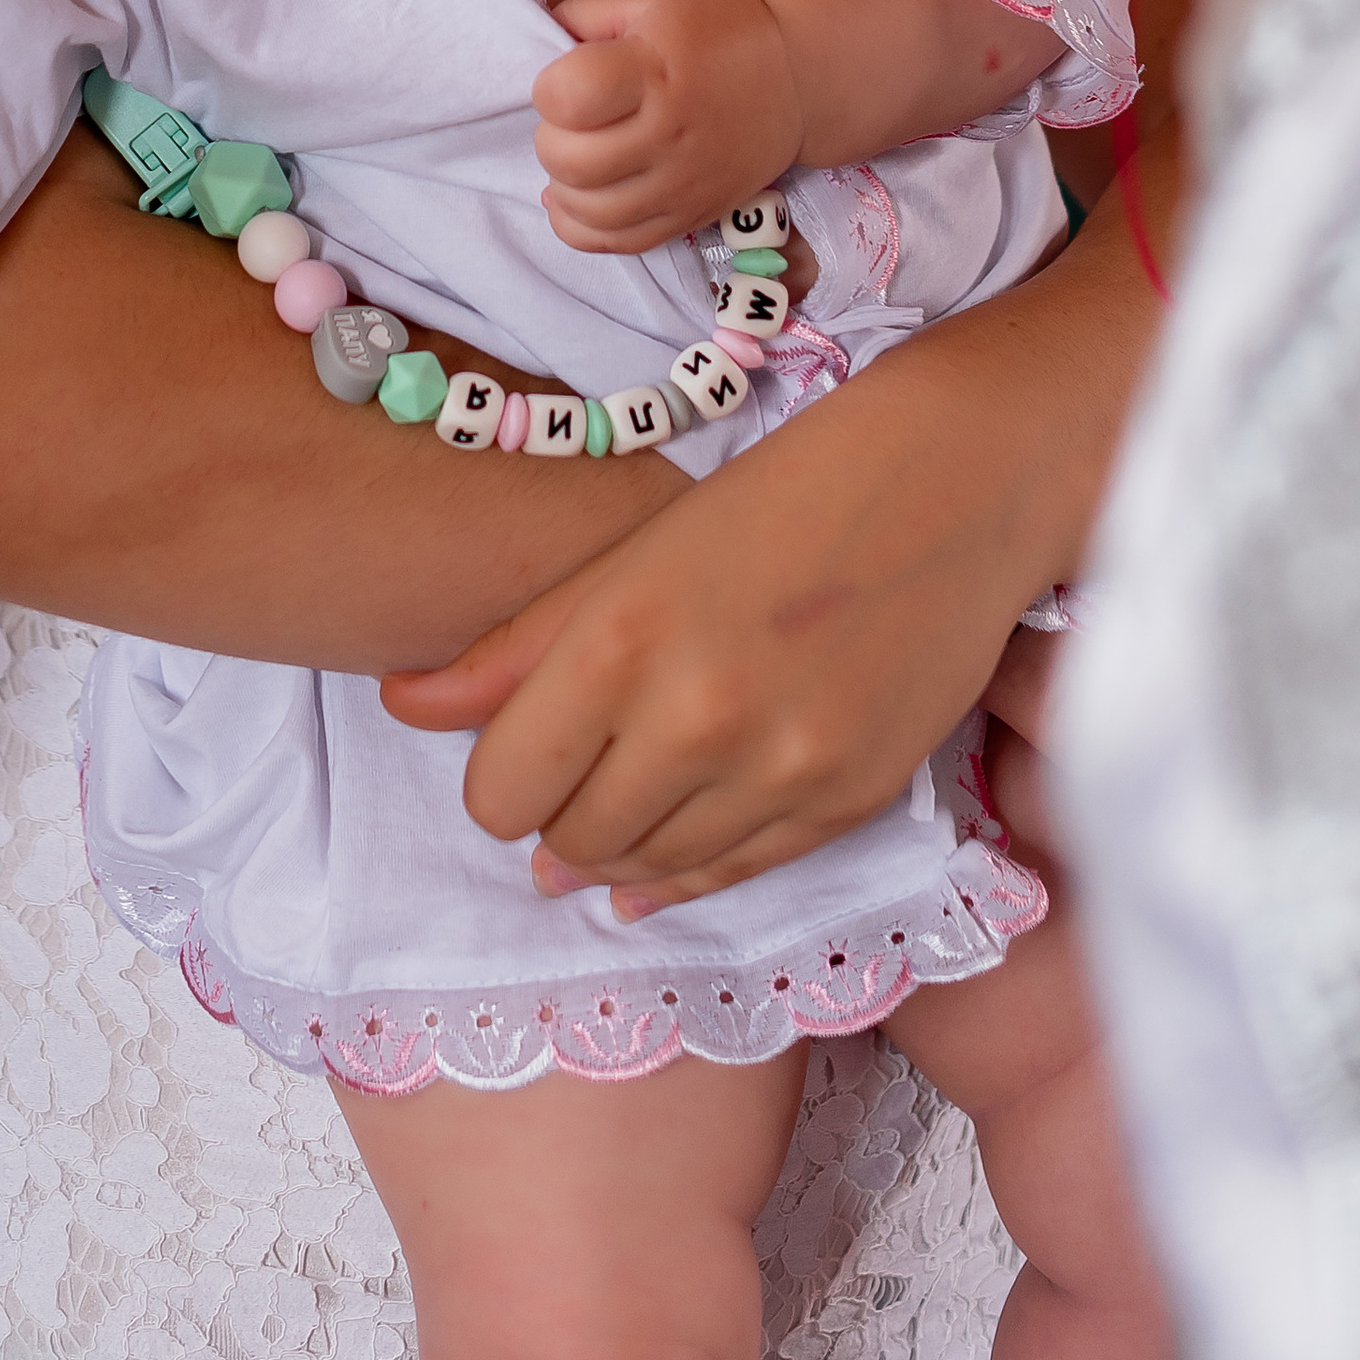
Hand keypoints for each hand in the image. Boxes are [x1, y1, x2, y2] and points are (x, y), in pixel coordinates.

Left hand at [381, 127, 1179, 909]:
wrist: (956, 484)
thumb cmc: (783, 493)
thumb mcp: (636, 550)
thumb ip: (518, 644)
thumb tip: (404, 706)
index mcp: (622, 637)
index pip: (500, 788)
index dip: (499, 776)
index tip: (519, 745)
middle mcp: (694, 717)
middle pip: (567, 840)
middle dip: (555, 813)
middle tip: (576, 767)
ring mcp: (778, 771)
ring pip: (647, 872)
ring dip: (619, 847)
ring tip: (627, 794)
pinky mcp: (850, 803)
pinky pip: (735, 876)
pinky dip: (690, 870)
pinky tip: (673, 849)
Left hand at [533, 0, 792, 252]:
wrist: (795, 74)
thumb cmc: (716, 28)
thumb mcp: (649, 0)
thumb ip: (585, 17)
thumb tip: (539, 44)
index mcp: (655, 70)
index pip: (567, 97)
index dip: (551, 87)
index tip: (570, 77)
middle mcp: (668, 134)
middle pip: (568, 160)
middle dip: (552, 136)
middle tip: (575, 119)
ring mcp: (681, 184)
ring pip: (588, 210)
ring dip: (564, 183)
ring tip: (581, 154)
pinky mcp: (690, 217)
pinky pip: (618, 243)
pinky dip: (581, 227)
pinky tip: (579, 198)